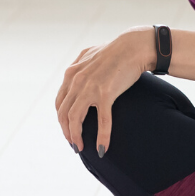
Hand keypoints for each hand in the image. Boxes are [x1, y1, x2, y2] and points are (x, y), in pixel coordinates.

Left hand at [55, 27, 154, 156]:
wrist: (135, 46)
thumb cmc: (117, 51)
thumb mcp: (90, 56)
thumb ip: (79, 67)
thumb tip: (74, 75)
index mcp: (71, 73)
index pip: (60, 102)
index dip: (62, 120)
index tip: (69, 130)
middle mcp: (76, 80)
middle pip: (63, 113)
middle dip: (66, 131)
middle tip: (74, 143)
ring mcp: (90, 87)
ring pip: (76, 119)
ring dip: (76, 137)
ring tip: (81, 148)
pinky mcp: (106, 93)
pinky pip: (102, 121)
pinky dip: (102, 137)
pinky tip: (103, 149)